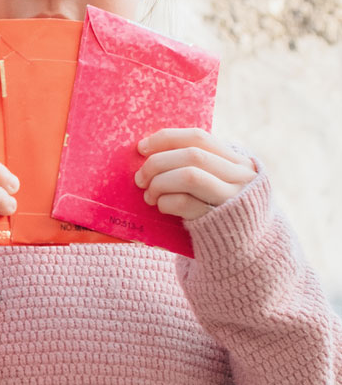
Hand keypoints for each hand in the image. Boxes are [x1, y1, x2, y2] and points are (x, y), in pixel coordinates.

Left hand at [135, 128, 256, 220]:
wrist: (245, 246)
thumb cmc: (219, 209)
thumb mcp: (218, 182)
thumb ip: (195, 165)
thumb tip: (147, 150)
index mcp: (237, 161)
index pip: (198, 137)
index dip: (166, 139)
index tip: (141, 148)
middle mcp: (241, 176)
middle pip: (191, 155)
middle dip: (157, 163)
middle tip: (140, 178)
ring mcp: (232, 198)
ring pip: (189, 176)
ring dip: (159, 183)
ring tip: (149, 195)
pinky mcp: (219, 220)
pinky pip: (184, 202)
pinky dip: (165, 202)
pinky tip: (162, 207)